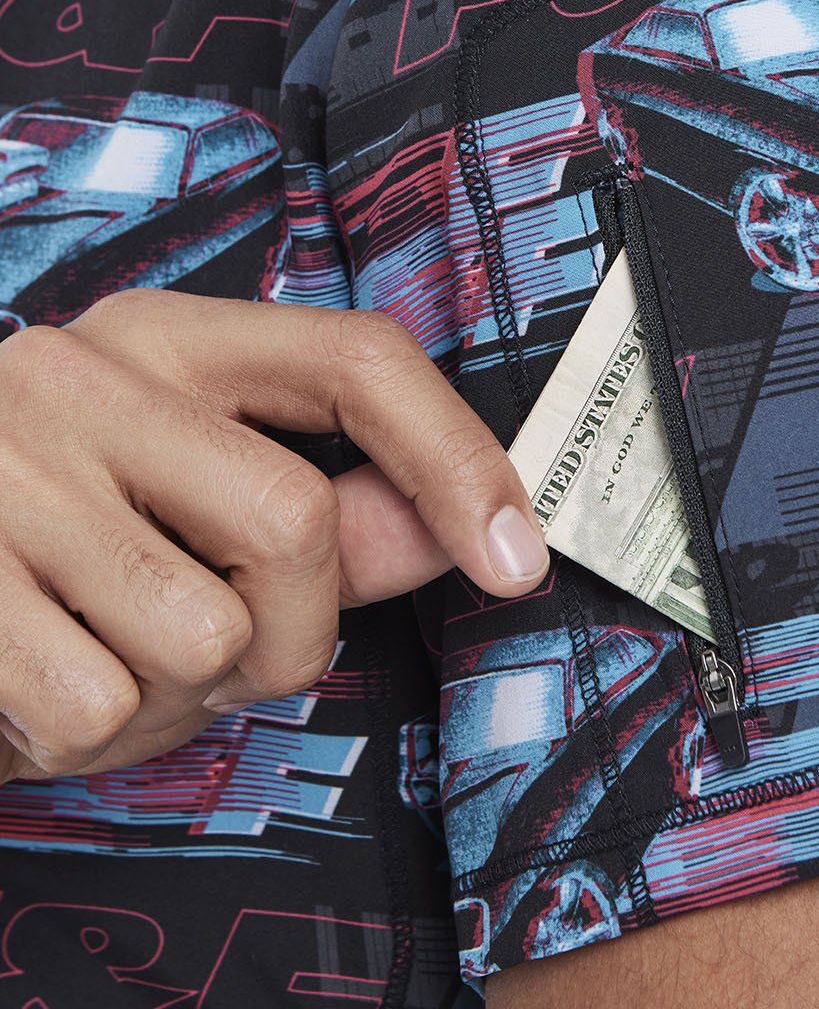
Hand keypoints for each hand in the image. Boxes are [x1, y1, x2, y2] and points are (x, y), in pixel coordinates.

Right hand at [0, 289, 547, 784]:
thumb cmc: (50, 536)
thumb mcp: (187, 496)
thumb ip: (330, 515)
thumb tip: (459, 531)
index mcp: (166, 338)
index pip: (356, 359)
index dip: (456, 456)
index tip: (515, 555)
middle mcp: (85, 374)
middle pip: (297, 523)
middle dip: (292, 633)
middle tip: (218, 644)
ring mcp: (6, 465)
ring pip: (205, 636)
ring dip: (179, 695)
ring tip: (105, 649)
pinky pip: (97, 706)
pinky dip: (86, 735)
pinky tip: (38, 676)